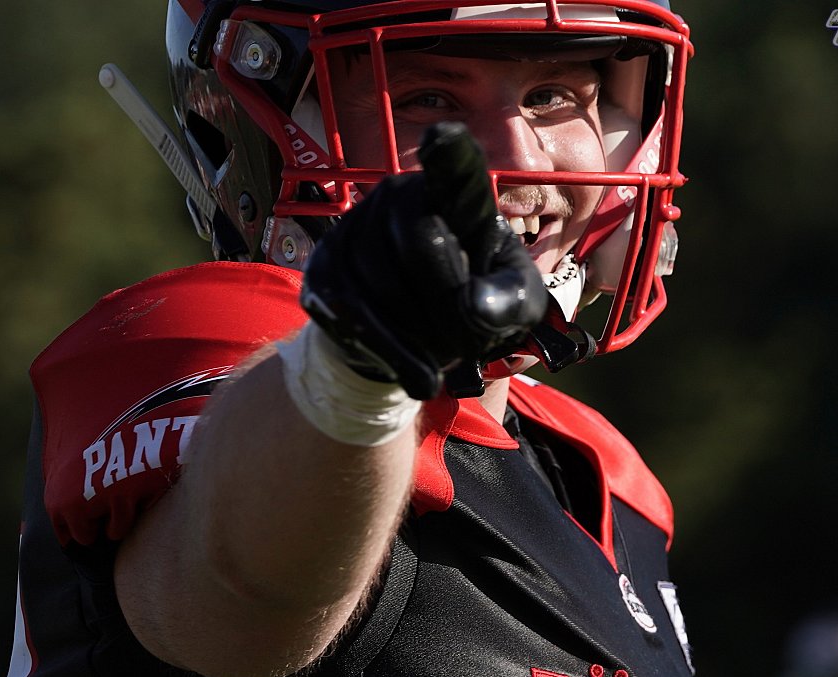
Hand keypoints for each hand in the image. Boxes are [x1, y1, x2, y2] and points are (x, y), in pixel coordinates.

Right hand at [300, 122, 548, 399]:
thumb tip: (473, 305)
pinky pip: (353, 314)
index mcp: (452, 194)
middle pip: (422, 241)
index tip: (443, 137)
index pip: (452, 164)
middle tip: (466, 342)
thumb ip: (510, 300)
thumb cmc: (470, 309)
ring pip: (386, 285)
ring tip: (442, 353)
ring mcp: (353, 230)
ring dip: (423, 335)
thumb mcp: (513, 307)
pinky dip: (393, 354)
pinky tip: (420, 376)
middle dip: (449, 301)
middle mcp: (397, 195)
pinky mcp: (324, 272)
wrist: (412, 347)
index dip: (447, 152)